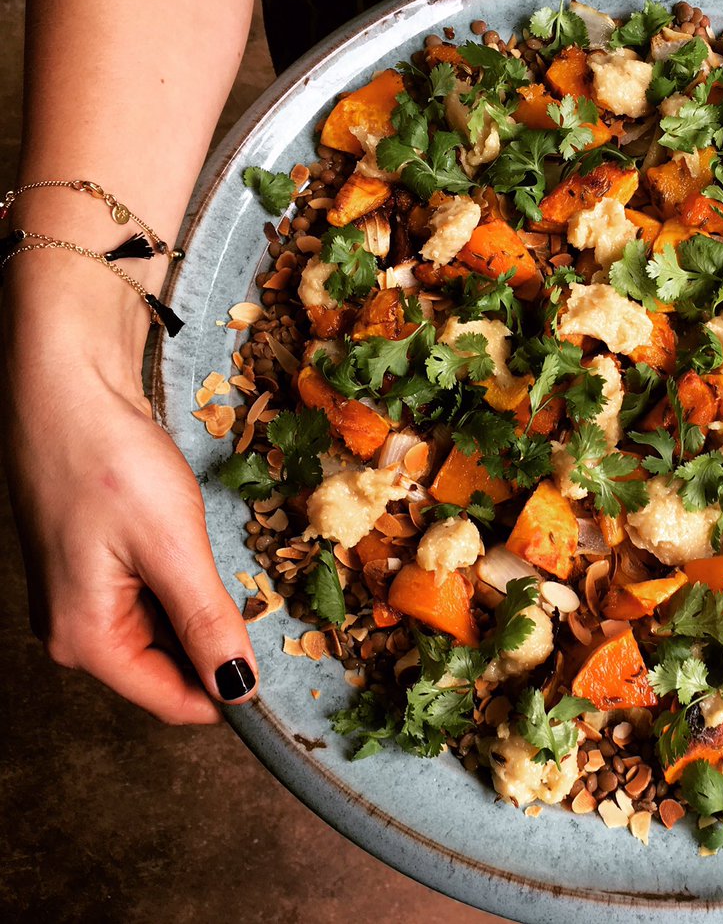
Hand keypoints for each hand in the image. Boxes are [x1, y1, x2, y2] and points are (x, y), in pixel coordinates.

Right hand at [2, 362, 257, 722]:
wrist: (68, 389)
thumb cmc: (109, 463)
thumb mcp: (171, 549)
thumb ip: (206, 624)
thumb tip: (237, 688)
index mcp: (86, 640)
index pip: (173, 701)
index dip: (230, 694)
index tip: (285, 676)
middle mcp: (76, 631)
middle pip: (168, 669)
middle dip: (219, 646)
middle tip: (264, 605)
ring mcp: (82, 599)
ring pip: (164, 632)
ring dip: (203, 612)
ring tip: (226, 568)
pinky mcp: (94, 567)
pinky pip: (151, 598)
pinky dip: (184, 585)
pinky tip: (197, 551)